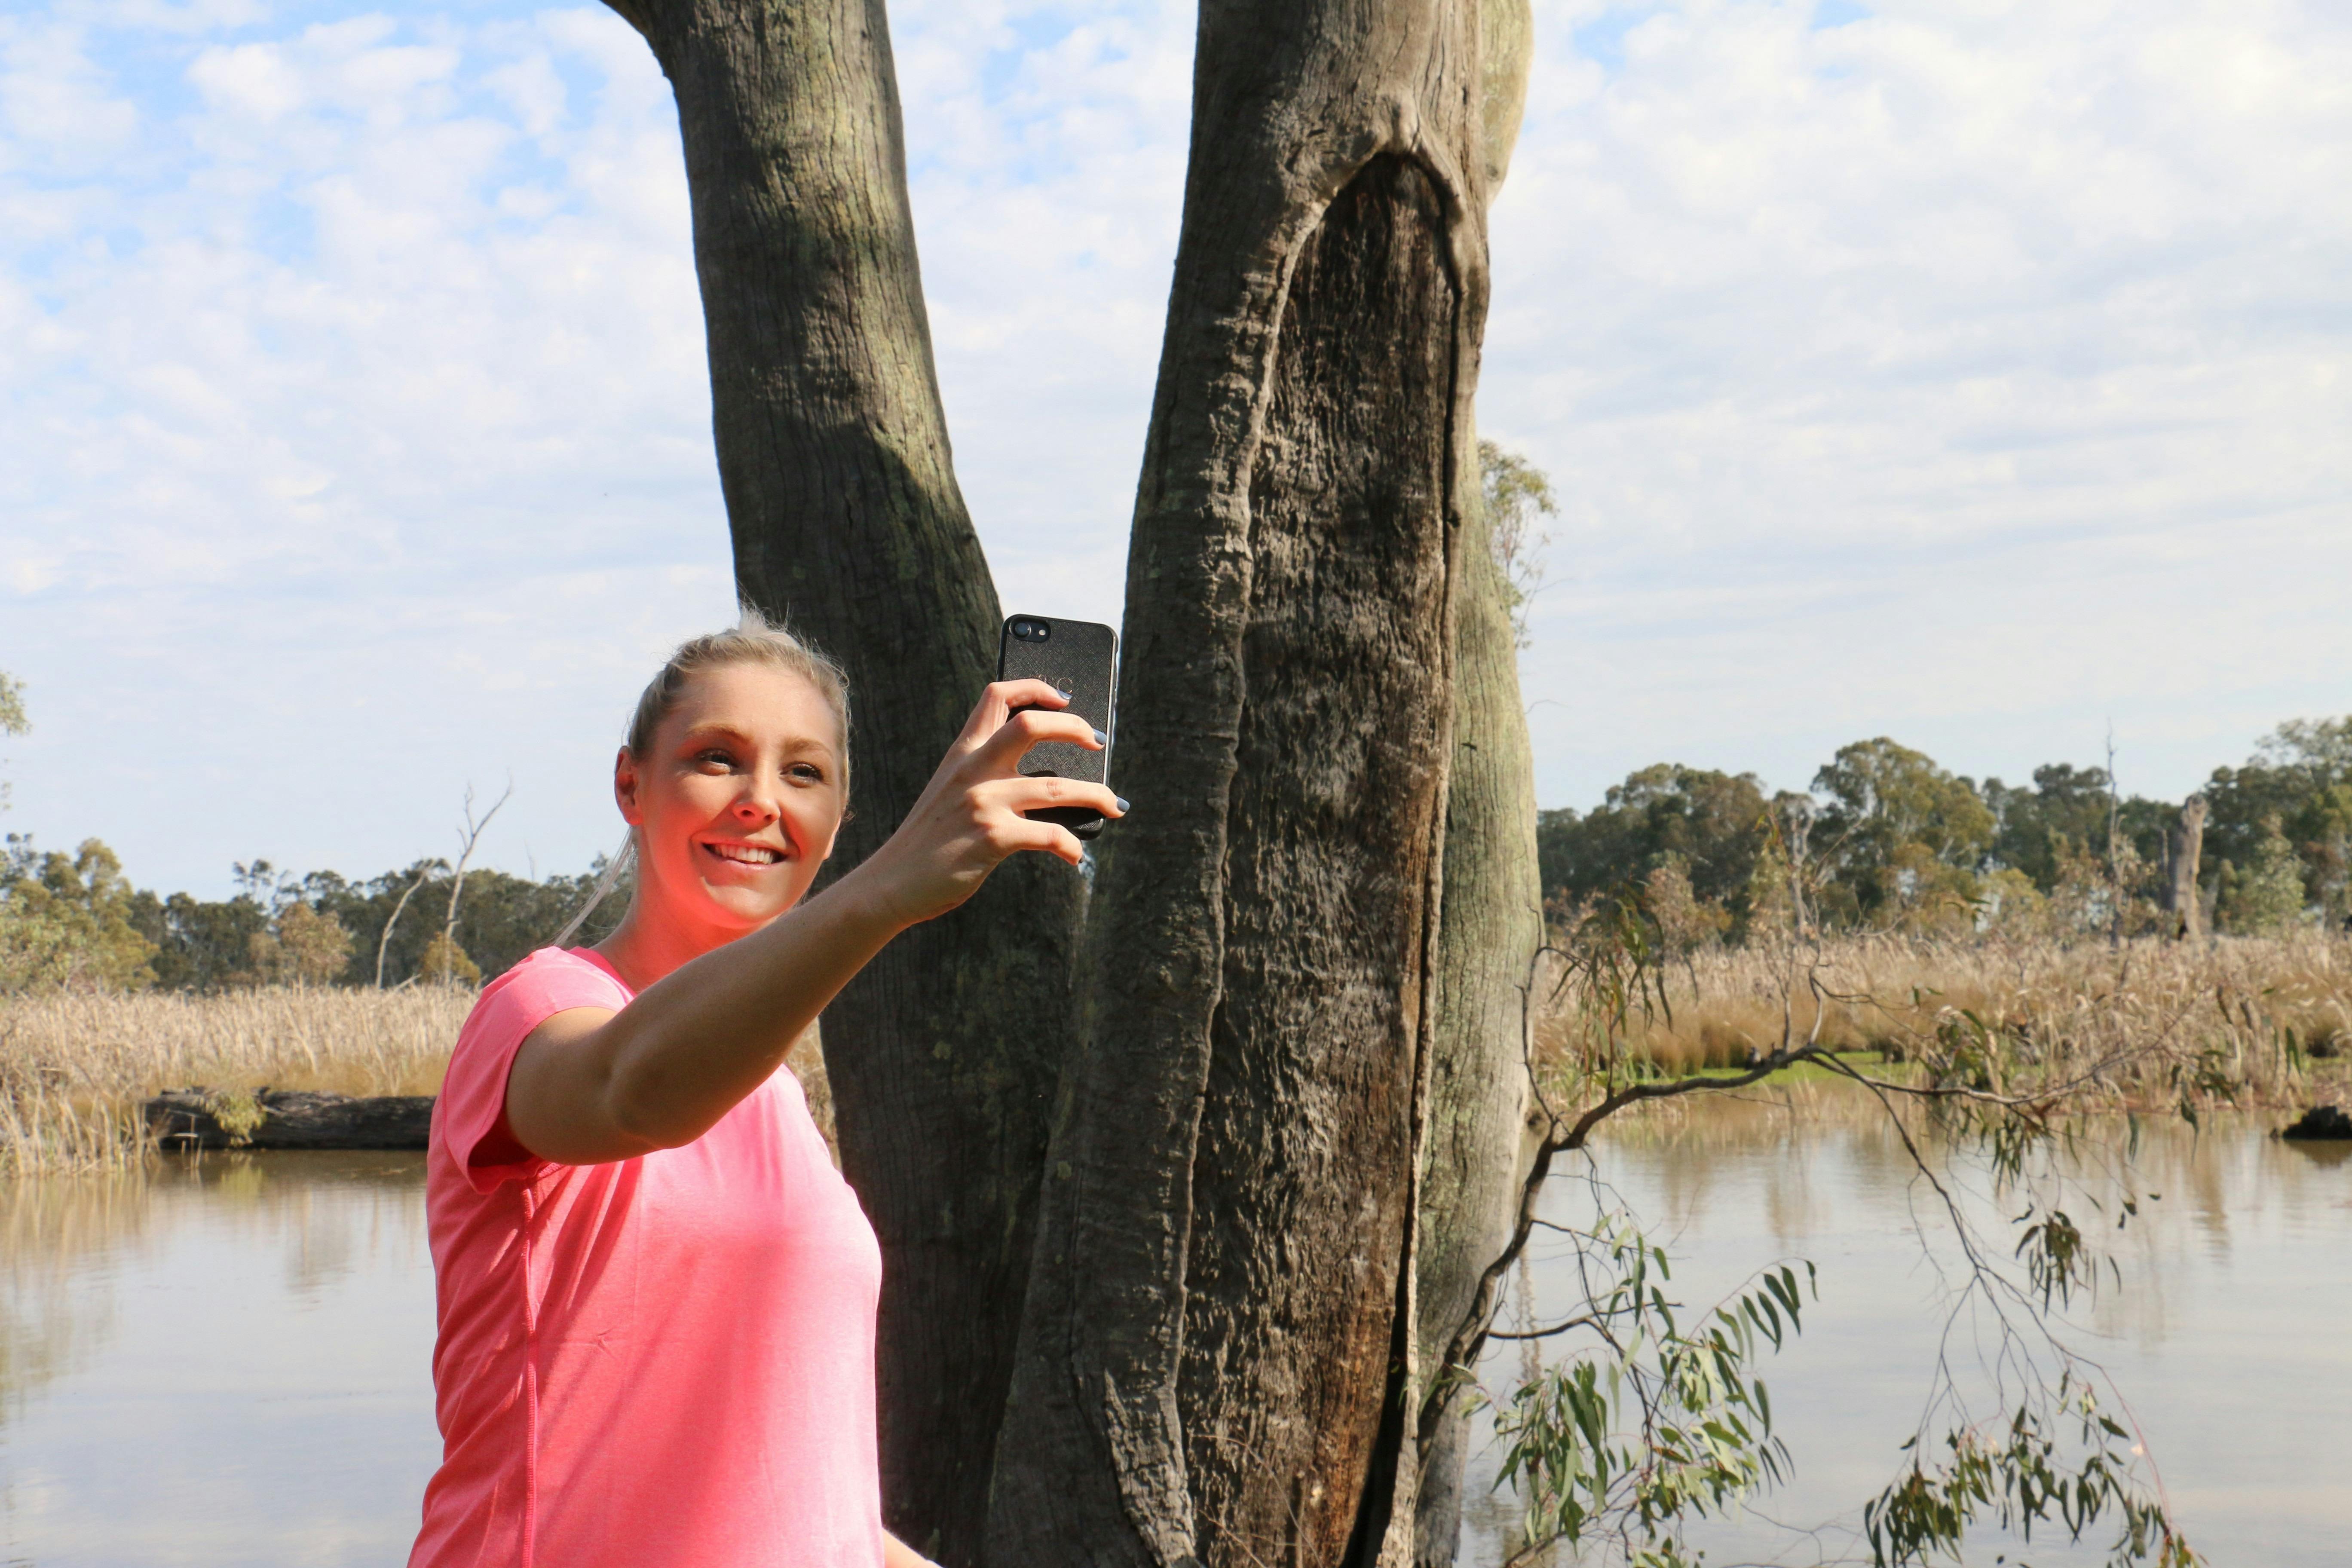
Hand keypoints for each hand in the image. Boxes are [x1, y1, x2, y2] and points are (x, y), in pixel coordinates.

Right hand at [849, 679, 1124, 928]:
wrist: (891, 883)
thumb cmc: (929, 841)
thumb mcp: (949, 792)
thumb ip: (984, 775)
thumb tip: (1042, 779)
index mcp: (962, 753)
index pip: (997, 695)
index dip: (1035, 687)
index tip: (1063, 697)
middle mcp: (973, 770)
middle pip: (1031, 725)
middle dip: (1075, 727)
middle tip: (1097, 742)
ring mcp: (983, 803)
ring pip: (1056, 787)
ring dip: (1095, 794)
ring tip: (1114, 805)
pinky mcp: (992, 838)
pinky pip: (1050, 835)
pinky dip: (1071, 846)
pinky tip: (1075, 855)